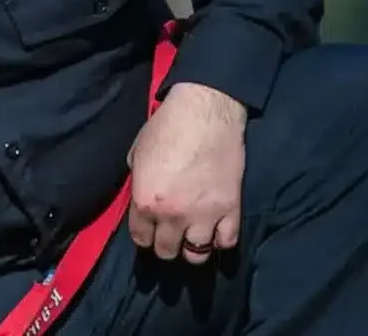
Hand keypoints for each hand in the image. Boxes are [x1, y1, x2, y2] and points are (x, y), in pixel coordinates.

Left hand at [127, 82, 245, 263]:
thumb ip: (138, 182)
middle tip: (170, 233)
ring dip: (192, 247)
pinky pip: (226, 242)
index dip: (144, 235)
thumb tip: (140, 195)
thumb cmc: (166, 127)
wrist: (205, 113)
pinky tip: (215, 231)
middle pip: (166, 251)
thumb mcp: (136, 154)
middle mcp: (173, 216)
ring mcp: (204, 216)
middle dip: (165, 244)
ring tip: (192, 236)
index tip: (149, 230)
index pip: (140, 238)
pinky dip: (220, 240)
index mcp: (146, 202)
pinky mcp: (230, 209)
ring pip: (196, 255)